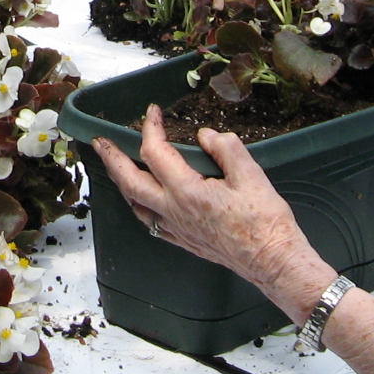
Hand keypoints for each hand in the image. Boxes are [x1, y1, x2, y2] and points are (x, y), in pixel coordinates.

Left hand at [91, 106, 332, 321]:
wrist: (272, 261)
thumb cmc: (264, 222)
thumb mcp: (251, 174)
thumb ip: (225, 148)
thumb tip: (206, 136)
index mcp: (187, 191)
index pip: (155, 152)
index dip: (150, 128)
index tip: (153, 112)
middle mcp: (173, 211)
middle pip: (130, 181)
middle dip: (112, 158)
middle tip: (100, 141)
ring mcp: (176, 229)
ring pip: (135, 204)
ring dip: (121, 183)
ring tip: (116, 168)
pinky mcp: (183, 241)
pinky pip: (150, 221)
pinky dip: (140, 205)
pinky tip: (144, 200)